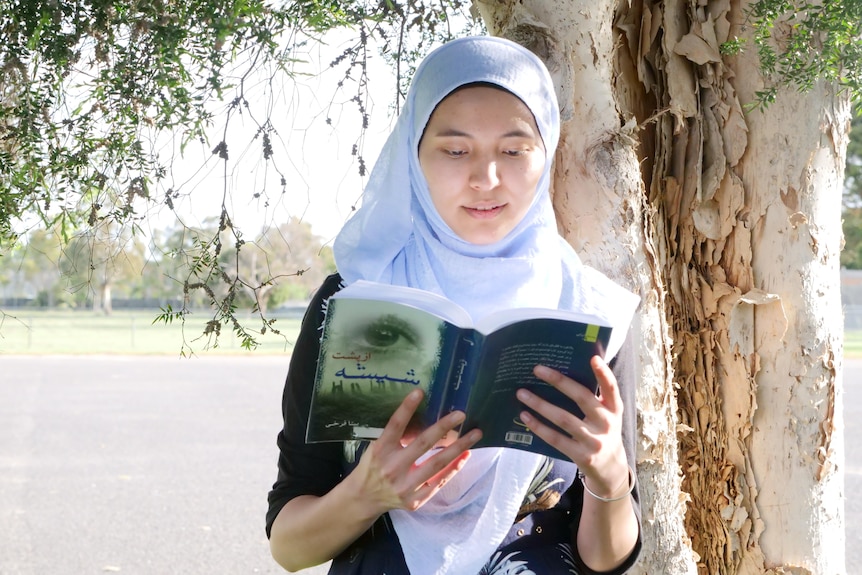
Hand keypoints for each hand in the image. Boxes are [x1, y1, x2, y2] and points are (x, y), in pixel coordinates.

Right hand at [347, 389, 481, 515]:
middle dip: (444, 427)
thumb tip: (425, 415)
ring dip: (459, 448)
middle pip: (422, 444)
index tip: (420, 392)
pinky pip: (439, 482)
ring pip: (437, 464)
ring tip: (475, 435)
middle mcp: (392, 467)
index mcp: (380, 450)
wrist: (365, 499)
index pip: (395, 425)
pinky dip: (454, 468)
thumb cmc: (374, 466)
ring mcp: (404, 486)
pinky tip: (465, 455)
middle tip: (461, 414)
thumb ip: (397, 436)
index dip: (406, 408)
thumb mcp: (378, 447)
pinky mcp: (414, 500)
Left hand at [516, 356, 629, 497]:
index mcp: (614, 409)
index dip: (604, 374)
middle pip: (582, 398)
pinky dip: (539, 427)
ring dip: (540, 404)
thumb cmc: (603, 432)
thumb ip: (596, 397)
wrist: (611, 470)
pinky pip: (556, 439)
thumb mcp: (608, 415)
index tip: (593, 358)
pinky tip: (525, 416)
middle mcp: (607, 423)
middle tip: (537, 369)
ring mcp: (594, 441)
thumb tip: (569, 370)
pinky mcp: (581, 456)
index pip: (611, 388)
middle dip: (559, 381)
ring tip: (522, 393)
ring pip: (564, 419)